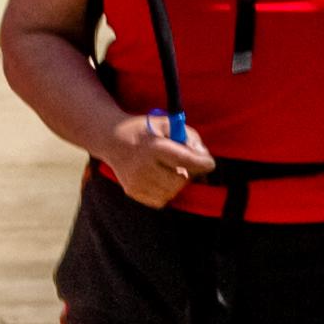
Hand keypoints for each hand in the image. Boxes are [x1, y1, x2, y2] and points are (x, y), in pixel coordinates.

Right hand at [96, 111, 216, 210]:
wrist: (112, 139)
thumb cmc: (146, 130)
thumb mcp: (167, 124)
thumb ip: (189, 137)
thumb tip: (204, 157)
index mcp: (152, 147)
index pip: (183, 159)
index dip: (201, 163)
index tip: (210, 163)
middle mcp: (143, 167)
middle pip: (180, 180)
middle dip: (189, 173)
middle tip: (187, 164)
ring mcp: (136, 182)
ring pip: (172, 192)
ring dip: (177, 182)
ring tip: (170, 168)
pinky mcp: (133, 191)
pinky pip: (161, 200)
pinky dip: (166, 191)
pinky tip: (160, 177)